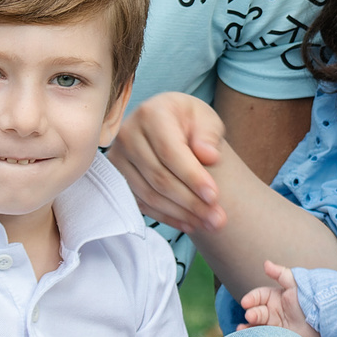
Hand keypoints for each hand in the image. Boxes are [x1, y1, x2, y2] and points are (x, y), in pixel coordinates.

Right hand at [110, 92, 230, 232]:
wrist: (167, 125)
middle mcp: (128, 134)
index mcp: (151, 114)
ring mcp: (118, 158)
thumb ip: (209, 135)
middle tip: (218, 219)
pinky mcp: (117, 178)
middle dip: (191, 202)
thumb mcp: (206, 119)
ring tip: (209, 223)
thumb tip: (209, 156)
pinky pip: (142, 204)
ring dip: (181, 213)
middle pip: (159, 177)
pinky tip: (190, 223)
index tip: (214, 196)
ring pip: (150, 195)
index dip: (192, 177)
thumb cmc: (189, 121)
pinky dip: (167, 216)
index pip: (170, 151)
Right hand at [238, 261, 320, 336]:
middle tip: (250, 316)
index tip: (245, 302)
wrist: (325, 319)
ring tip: (242, 330)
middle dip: (252, 313)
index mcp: (275, 296)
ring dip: (248, 327)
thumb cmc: (311, 298)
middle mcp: (273, 310)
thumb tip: (265, 263)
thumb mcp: (296, 284)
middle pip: (257, 311)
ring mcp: (275, 324)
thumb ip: (280, 273)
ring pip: (257, 325)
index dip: (251, 298)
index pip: (258, 296)